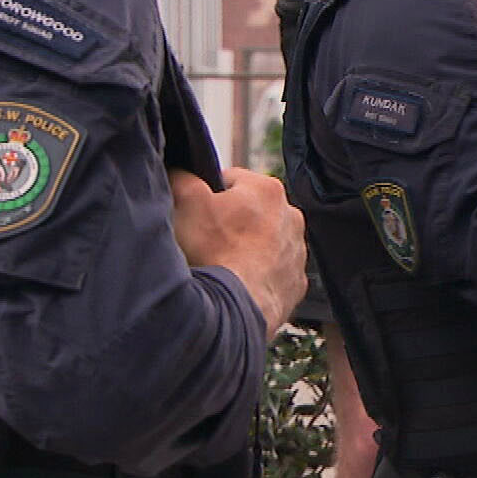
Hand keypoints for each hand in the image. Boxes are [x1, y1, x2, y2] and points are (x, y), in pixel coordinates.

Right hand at [170, 168, 306, 342]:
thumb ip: (182, 178)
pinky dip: (256, 276)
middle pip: (249, 211)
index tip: (194, 212)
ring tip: (220, 263)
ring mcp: (297, 251)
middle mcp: (291, 216)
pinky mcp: (296, 282)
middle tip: (204, 240)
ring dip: (245, 249)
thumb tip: (179, 172)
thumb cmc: (214, 249)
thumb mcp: (187, 202)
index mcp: (268, 189)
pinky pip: (272, 273)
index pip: (229, 179)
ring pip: (263, 242)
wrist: (237, 305)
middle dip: (228, 222)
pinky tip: (237, 283)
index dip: (206, 195)